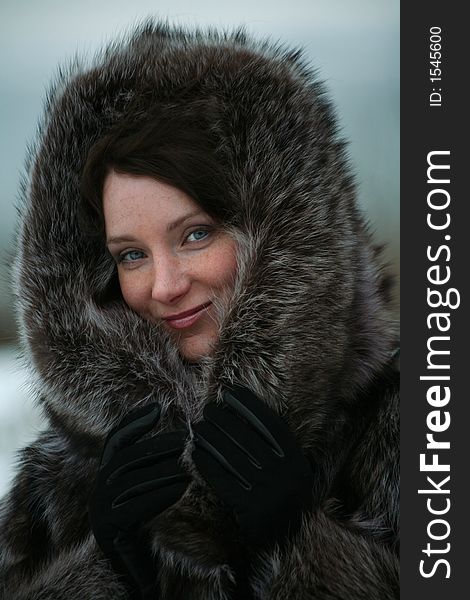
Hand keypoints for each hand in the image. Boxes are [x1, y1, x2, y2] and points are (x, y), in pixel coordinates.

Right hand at [89, 403, 189, 597]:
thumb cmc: (146, 528)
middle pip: (129, 457)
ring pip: (135, 479)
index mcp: (106, 476)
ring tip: (191, 464)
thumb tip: (178, 436)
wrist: (132, 572)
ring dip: (165, 469)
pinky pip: (137, 505)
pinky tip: (182, 488)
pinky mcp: (108, 528)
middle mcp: (99, 488)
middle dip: (159, 445)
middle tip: (187, 440)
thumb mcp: (148, 491)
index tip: (157, 408)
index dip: (134, 422)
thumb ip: (153, 467)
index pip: (116, 440)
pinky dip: (161, 493)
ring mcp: (101, 508)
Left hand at [192, 386, 313, 547]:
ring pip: (231, 457)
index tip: (230, 392)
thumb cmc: (282, 496)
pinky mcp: (248, 509)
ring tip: (197, 427)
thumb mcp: (290, 469)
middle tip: (207, 409)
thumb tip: (245, 413)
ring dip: (211, 439)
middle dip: (223, 419)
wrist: (289, 540)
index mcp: (295, 459)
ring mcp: (266, 492)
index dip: (249, 405)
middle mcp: (283, 473)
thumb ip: (276, 446)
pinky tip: (196, 453)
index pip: (269, 423)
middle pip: (246, 437)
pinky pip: (222, 480)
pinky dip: (207, 465)